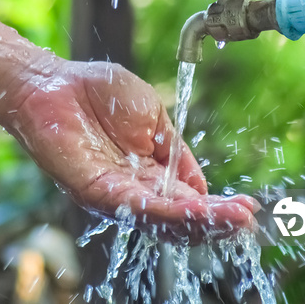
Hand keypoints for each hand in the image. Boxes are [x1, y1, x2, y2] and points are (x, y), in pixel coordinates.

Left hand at [6, 58, 257, 241]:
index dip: (217, 207)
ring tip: (232, 220)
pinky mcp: (94, 190)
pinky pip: (134, 205)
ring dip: (198, 221)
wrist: (56, 82)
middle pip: (178, 217)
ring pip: (161, 218)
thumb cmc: (99, 93)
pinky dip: (166, 209)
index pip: (187, 199)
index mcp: (149, 173)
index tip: (248, 209)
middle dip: (214, 222)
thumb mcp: (152, 118)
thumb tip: (202, 186)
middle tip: (246, 222)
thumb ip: (176, 151)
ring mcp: (114, 193)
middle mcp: (133, 190)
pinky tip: (194, 208)